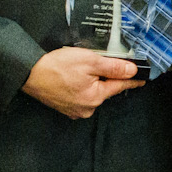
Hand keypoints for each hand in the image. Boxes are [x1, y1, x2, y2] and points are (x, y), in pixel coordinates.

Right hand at [23, 47, 143, 118]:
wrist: (28, 74)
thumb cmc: (57, 67)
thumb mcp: (89, 61)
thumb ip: (112, 67)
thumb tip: (131, 70)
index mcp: (95, 97)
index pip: (120, 86)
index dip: (132, 80)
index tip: (142, 78)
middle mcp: (87, 108)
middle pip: (106, 89)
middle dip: (106, 76)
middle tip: (97, 63)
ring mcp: (75, 110)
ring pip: (93, 93)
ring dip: (92, 81)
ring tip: (80, 69)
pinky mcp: (65, 108)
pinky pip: (81, 96)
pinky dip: (81, 87)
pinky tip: (73, 77)